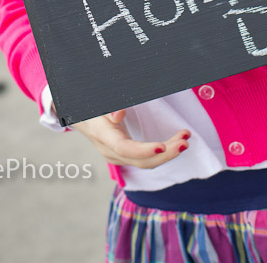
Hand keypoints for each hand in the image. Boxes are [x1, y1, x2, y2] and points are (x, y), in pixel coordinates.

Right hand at [71, 109, 190, 167]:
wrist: (82, 118)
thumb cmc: (93, 107)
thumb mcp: (98, 103)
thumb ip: (108, 108)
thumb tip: (119, 114)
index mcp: (104, 136)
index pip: (125, 149)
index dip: (144, 150)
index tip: (162, 146)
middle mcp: (111, 152)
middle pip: (140, 161)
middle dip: (166, 154)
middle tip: (185, 141)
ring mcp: (118, 157)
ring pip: (146, 162)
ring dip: (168, 154)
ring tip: (185, 140)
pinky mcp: (125, 157)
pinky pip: (145, 160)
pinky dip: (162, 153)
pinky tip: (175, 143)